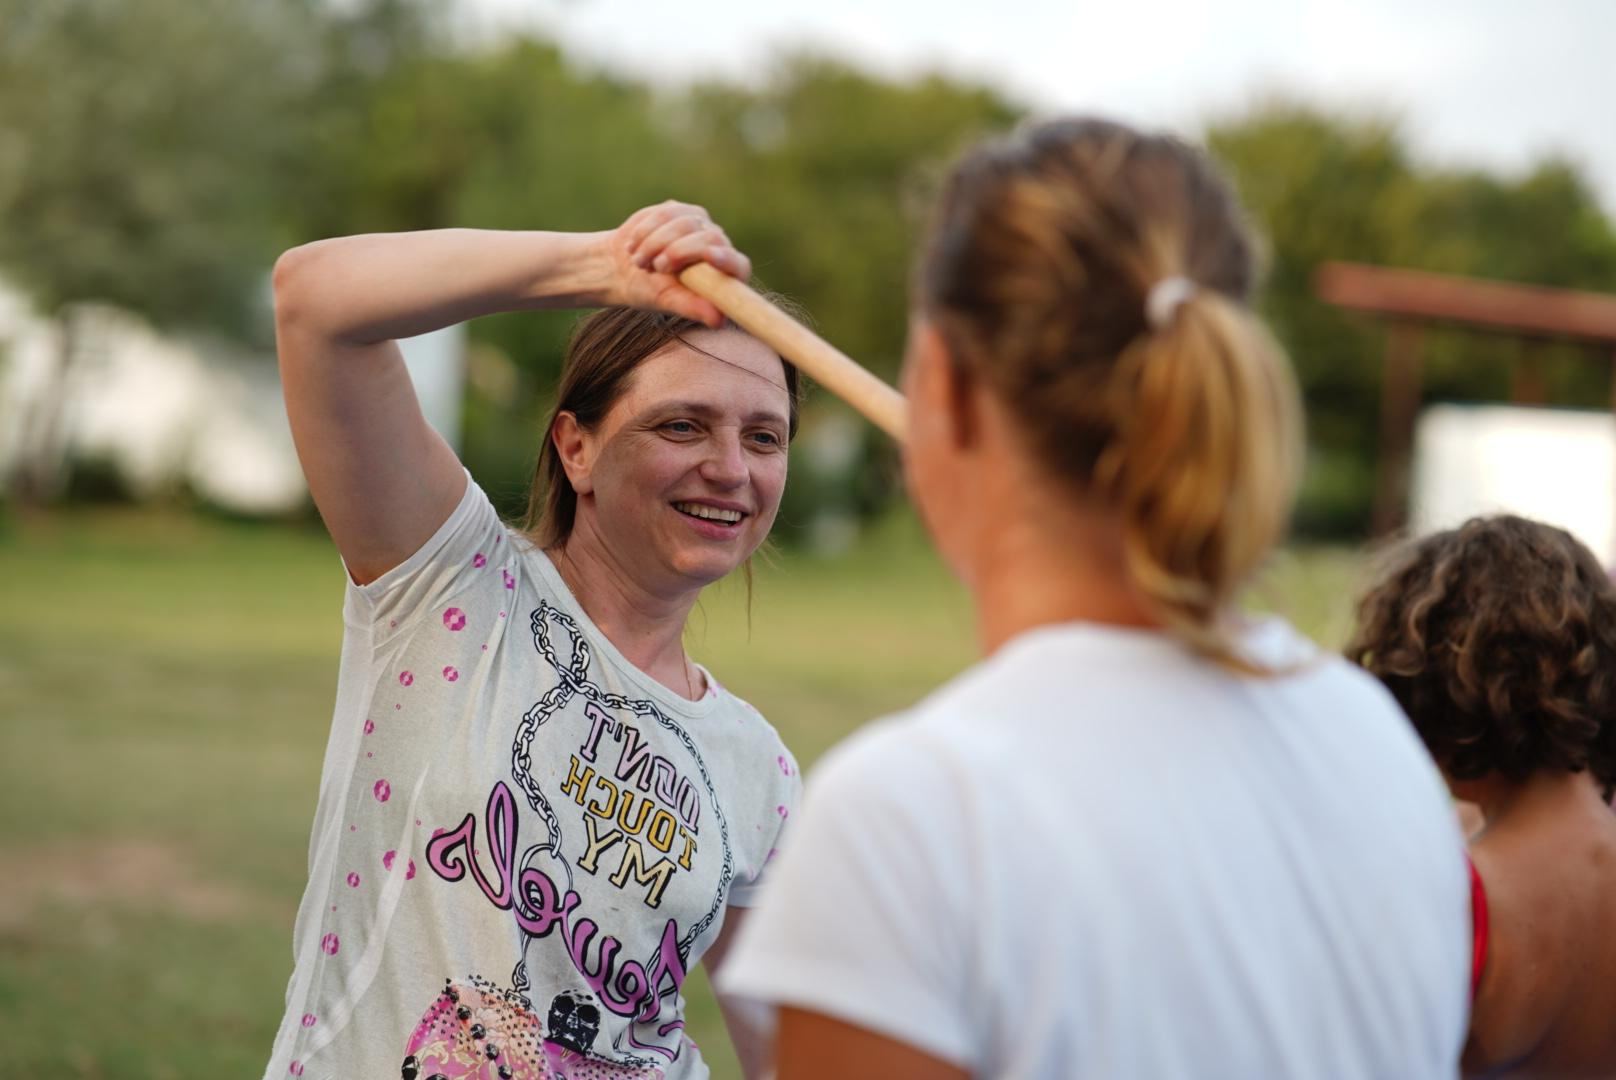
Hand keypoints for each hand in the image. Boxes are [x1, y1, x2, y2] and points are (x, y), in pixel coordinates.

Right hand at [607, 200, 751, 326]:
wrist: (623, 268)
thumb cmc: (650, 291)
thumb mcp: (669, 300)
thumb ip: (693, 307)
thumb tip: (718, 321)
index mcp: (724, 274)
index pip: (737, 264)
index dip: (725, 258)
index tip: (709, 255)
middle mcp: (718, 245)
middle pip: (710, 237)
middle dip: (679, 250)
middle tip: (657, 267)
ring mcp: (701, 225)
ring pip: (685, 222)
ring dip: (656, 243)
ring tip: (640, 262)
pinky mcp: (681, 210)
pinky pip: (666, 213)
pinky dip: (646, 231)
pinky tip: (635, 246)